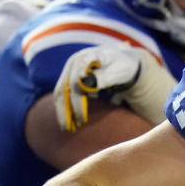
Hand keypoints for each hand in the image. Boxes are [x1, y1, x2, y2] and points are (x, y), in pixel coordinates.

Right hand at [53, 43, 176, 131]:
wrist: (122, 62)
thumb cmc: (123, 66)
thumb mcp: (120, 71)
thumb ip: (106, 77)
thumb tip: (88, 83)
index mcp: (87, 57)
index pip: (77, 76)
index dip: (77, 94)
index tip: (81, 114)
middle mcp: (74, 63)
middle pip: (64, 87)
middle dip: (68, 109)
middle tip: (72, 127)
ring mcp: (70, 70)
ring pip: (60, 93)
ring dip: (63, 111)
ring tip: (68, 128)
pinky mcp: (70, 79)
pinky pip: (63, 96)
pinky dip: (65, 109)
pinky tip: (70, 122)